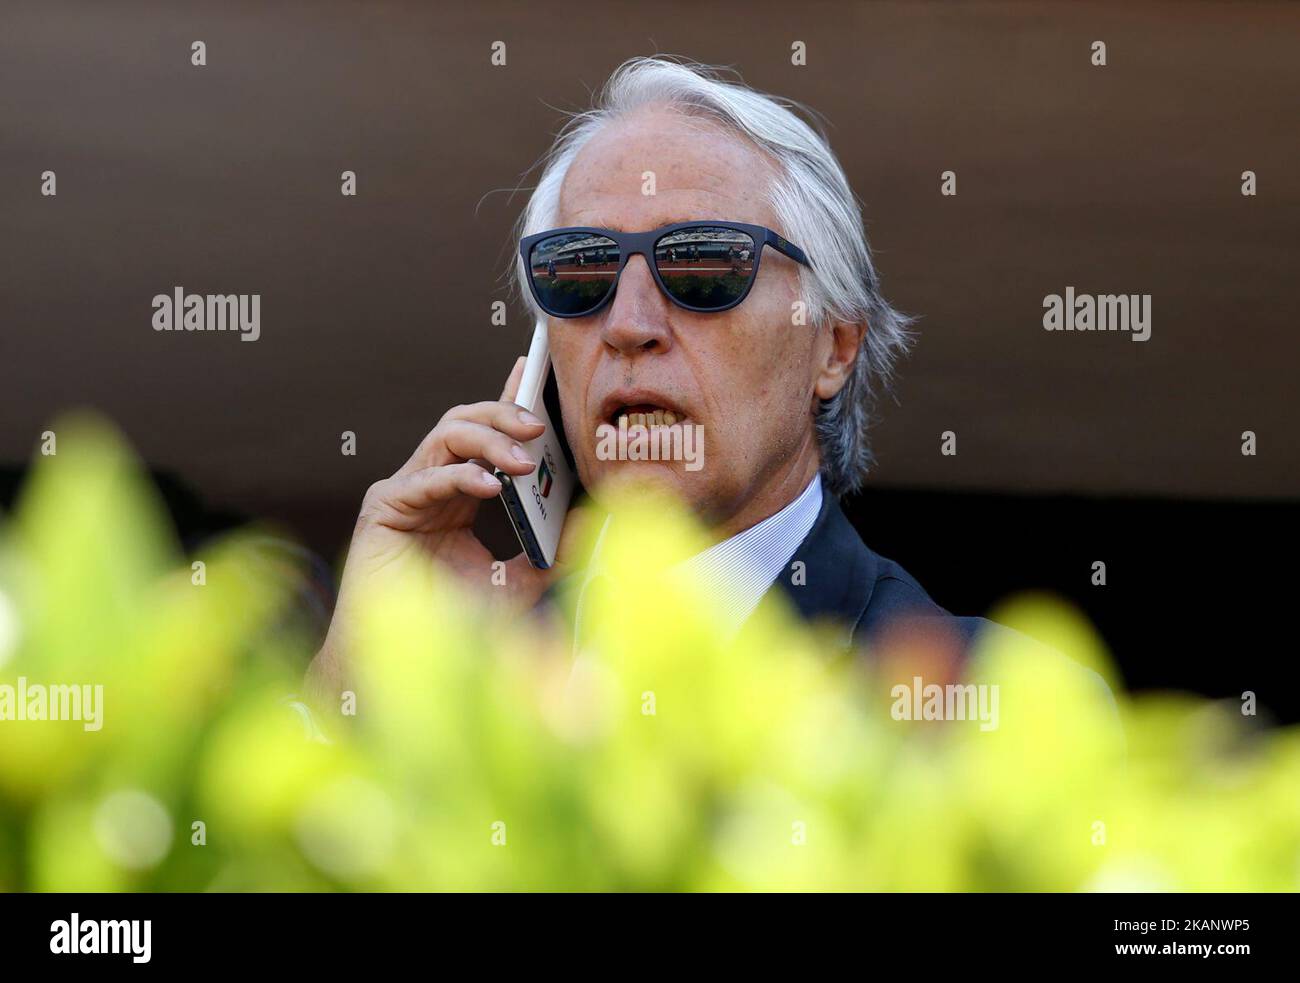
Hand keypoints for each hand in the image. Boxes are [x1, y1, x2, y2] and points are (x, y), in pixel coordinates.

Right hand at [305, 356, 570, 704]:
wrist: (394, 662)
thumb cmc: (450, 623)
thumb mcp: (517, 583)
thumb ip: (548, 552)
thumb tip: (589, 522)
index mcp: (458, 493)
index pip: (484, 435)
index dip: (506, 399)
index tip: (532, 371)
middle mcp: (429, 483)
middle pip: (464, 423)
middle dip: (502, 414)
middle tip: (539, 424)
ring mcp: (403, 492)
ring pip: (446, 436)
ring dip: (489, 441)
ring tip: (524, 459)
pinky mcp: (382, 509)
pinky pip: (425, 479)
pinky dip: (461, 477)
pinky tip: (490, 486)